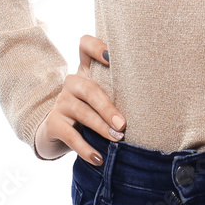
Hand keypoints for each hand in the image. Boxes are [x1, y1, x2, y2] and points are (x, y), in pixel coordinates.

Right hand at [34, 35, 126, 164]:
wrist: (56, 133)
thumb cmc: (90, 110)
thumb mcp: (101, 97)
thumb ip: (118, 90)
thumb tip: (152, 100)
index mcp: (86, 71)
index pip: (85, 46)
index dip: (97, 46)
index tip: (112, 56)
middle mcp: (72, 82)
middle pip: (89, 88)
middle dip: (108, 107)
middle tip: (123, 124)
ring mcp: (61, 102)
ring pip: (82, 113)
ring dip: (101, 127)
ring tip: (117, 139)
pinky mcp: (53, 124)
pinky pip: (70, 136)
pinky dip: (86, 149)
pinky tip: (98, 158)